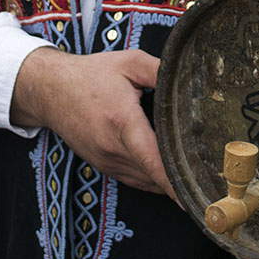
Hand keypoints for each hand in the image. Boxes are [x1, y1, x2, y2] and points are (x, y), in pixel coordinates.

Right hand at [10, 46, 175, 197]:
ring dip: (166, 181)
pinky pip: (134, 179)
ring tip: (191, 177)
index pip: (151, 159)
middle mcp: (112, 146)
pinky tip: (167, 174)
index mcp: (122, 120)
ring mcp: (106, 160)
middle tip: (208, 182)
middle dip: (179, 179)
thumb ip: (161, 71)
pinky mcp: (103, 165)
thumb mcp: (129, 62)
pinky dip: (152, 179)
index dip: (172, 181)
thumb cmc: (91, 75)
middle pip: (153, 174)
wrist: (50, 89)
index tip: (191, 196)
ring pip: (145, 180)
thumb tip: (191, 78)